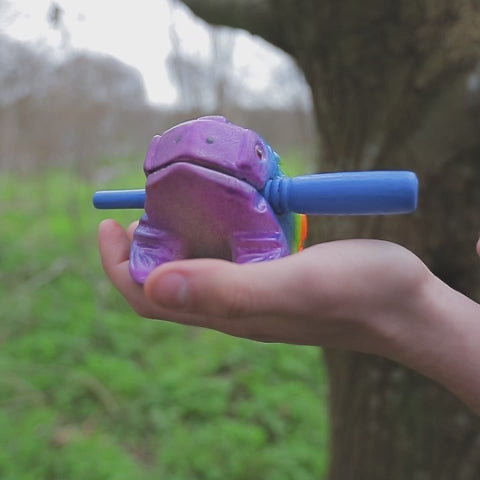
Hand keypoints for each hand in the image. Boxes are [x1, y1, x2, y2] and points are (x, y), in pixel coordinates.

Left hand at [98, 219, 428, 355]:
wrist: (405, 307)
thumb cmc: (357, 294)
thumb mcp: (293, 284)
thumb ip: (227, 289)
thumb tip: (153, 284)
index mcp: (227, 311)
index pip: (148, 296)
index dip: (118, 264)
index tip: (109, 223)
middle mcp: (233, 305)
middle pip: (164, 283)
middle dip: (141, 247)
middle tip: (144, 205)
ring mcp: (253, 292)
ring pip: (195, 269)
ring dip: (176, 238)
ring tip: (178, 200)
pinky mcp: (274, 277)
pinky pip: (227, 258)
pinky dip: (212, 232)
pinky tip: (227, 208)